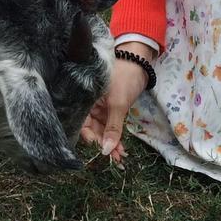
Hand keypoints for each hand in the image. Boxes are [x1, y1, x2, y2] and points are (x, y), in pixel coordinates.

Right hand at [80, 41, 153, 164]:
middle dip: (102, 144)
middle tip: (114, 158)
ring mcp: (100, 106)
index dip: (89, 138)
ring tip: (120, 156)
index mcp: (84, 99)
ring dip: (110, 143)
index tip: (100, 150)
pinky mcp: (110, 108)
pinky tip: (121, 148)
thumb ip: (112, 128)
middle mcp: (89, 104)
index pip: (80, 123)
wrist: (140, 62)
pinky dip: (115, 136)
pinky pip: (110, 125)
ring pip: (101, 130)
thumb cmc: (125, 78)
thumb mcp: (118, 104)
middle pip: (91, 129)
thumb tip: (106, 151)